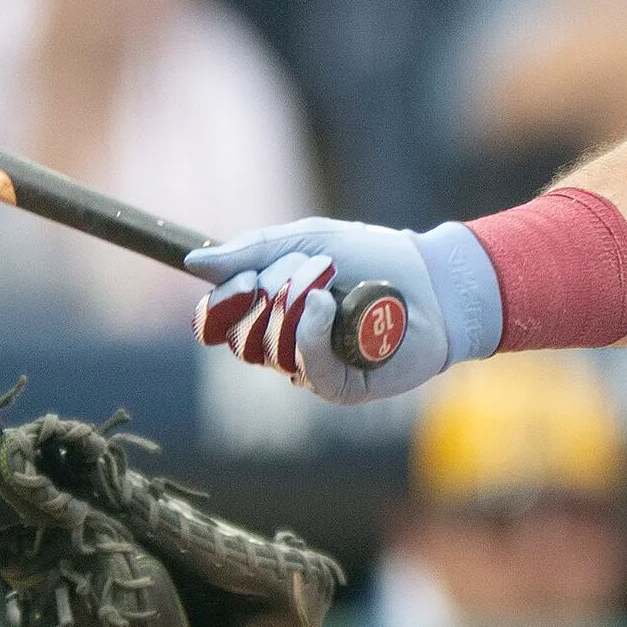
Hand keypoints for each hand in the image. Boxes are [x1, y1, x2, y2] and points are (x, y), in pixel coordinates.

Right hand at [187, 217, 494, 405]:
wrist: (433, 278)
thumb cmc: (375, 258)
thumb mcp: (307, 240)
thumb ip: (253, 250)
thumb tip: (193, 264)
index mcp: (270, 316)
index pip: (219, 326)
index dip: (222, 305)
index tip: (243, 278)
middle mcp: (286, 350)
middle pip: (241, 338)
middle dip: (269, 293)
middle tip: (310, 268)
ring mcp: (312, 371)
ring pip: (269, 350)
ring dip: (296, 302)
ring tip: (332, 279)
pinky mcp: (340, 386)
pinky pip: (304, 363)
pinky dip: (309, 329)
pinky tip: (328, 305)